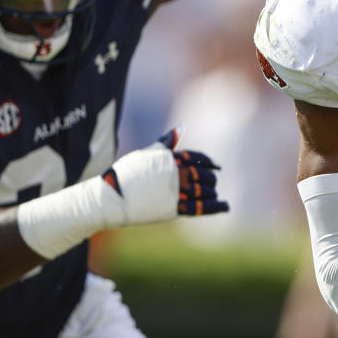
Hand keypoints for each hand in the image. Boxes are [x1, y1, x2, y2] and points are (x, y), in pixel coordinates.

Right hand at [102, 129, 228, 224]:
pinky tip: (226, 206)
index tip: (216, 166)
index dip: (208, 162)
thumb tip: (181, 128)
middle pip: (203, 175)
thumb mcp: (145, 154)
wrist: (111, 198)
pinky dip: (216, 206)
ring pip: (204, 191)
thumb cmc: (124, 174)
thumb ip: (165, 143)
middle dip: (210, 178)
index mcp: (169, 158)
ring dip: (212, 192)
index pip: (196, 158)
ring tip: (214, 194)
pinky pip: (201, 207)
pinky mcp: (174, 209)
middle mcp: (175, 174)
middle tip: (212, 182)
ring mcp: (175, 192)